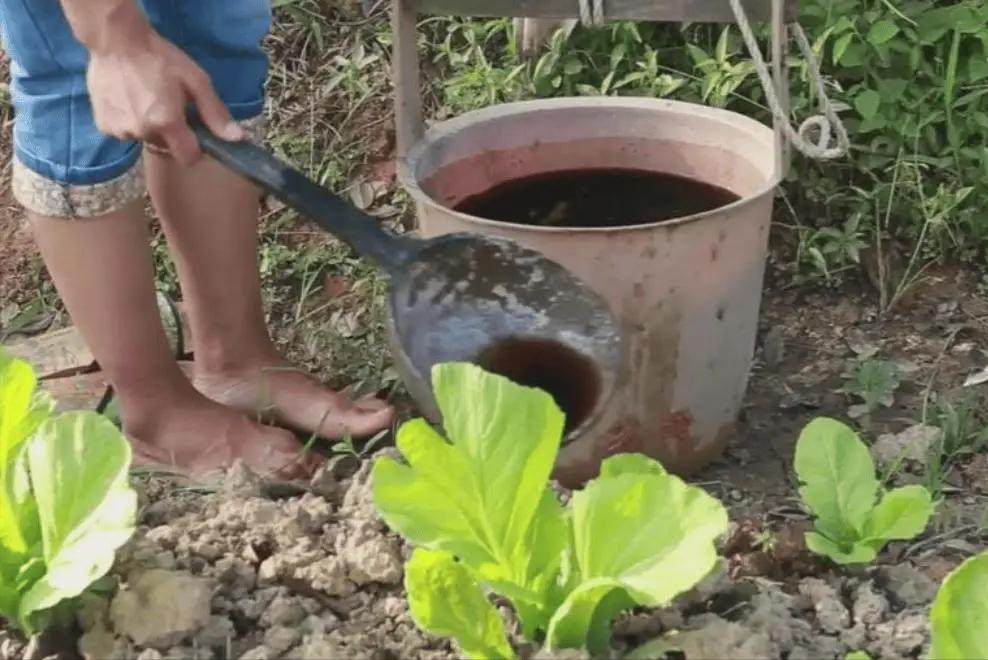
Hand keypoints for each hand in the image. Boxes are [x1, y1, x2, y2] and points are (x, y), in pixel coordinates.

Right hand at [85, 22, 244, 164]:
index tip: (194, 133)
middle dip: (171, 132)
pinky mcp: (103, 126)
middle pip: (166, 146)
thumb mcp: (195, 81)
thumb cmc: (160, 58)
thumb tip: (237, 138)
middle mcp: (142, 132)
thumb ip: (215, 113)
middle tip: (167, 104)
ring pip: (145, 138)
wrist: (115, 40)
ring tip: (144, 97)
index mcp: (166, 123)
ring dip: (148, 125)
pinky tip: (128, 99)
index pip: (188, 158)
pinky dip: (130, 121)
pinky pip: (125, 132)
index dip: (195, 149)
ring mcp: (120, 131)